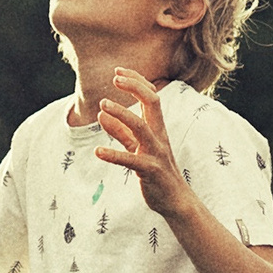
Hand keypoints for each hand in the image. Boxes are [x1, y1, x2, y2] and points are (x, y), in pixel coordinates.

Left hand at [93, 70, 199, 220]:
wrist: (175, 200)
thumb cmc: (156, 172)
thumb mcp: (137, 148)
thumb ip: (120, 132)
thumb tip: (102, 114)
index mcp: (157, 128)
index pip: (150, 96)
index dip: (136, 81)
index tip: (118, 71)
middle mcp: (159, 135)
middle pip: (152, 102)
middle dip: (135, 87)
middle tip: (115, 78)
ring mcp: (156, 152)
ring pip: (141, 126)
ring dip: (122, 114)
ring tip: (102, 105)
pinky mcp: (150, 171)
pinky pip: (131, 160)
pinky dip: (114, 155)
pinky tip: (98, 152)